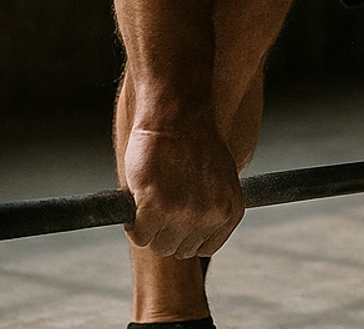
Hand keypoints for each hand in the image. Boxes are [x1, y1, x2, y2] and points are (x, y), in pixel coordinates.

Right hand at [123, 125, 243, 258]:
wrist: (178, 113)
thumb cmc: (194, 141)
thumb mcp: (220, 177)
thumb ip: (211, 206)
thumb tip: (194, 230)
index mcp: (230, 211)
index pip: (204, 247)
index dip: (185, 234)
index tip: (175, 218)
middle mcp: (211, 216)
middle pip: (179, 250)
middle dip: (166, 230)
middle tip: (158, 203)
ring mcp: (183, 214)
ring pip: (158, 245)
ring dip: (149, 227)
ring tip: (149, 198)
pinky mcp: (154, 207)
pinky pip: (139, 236)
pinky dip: (133, 225)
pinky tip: (136, 203)